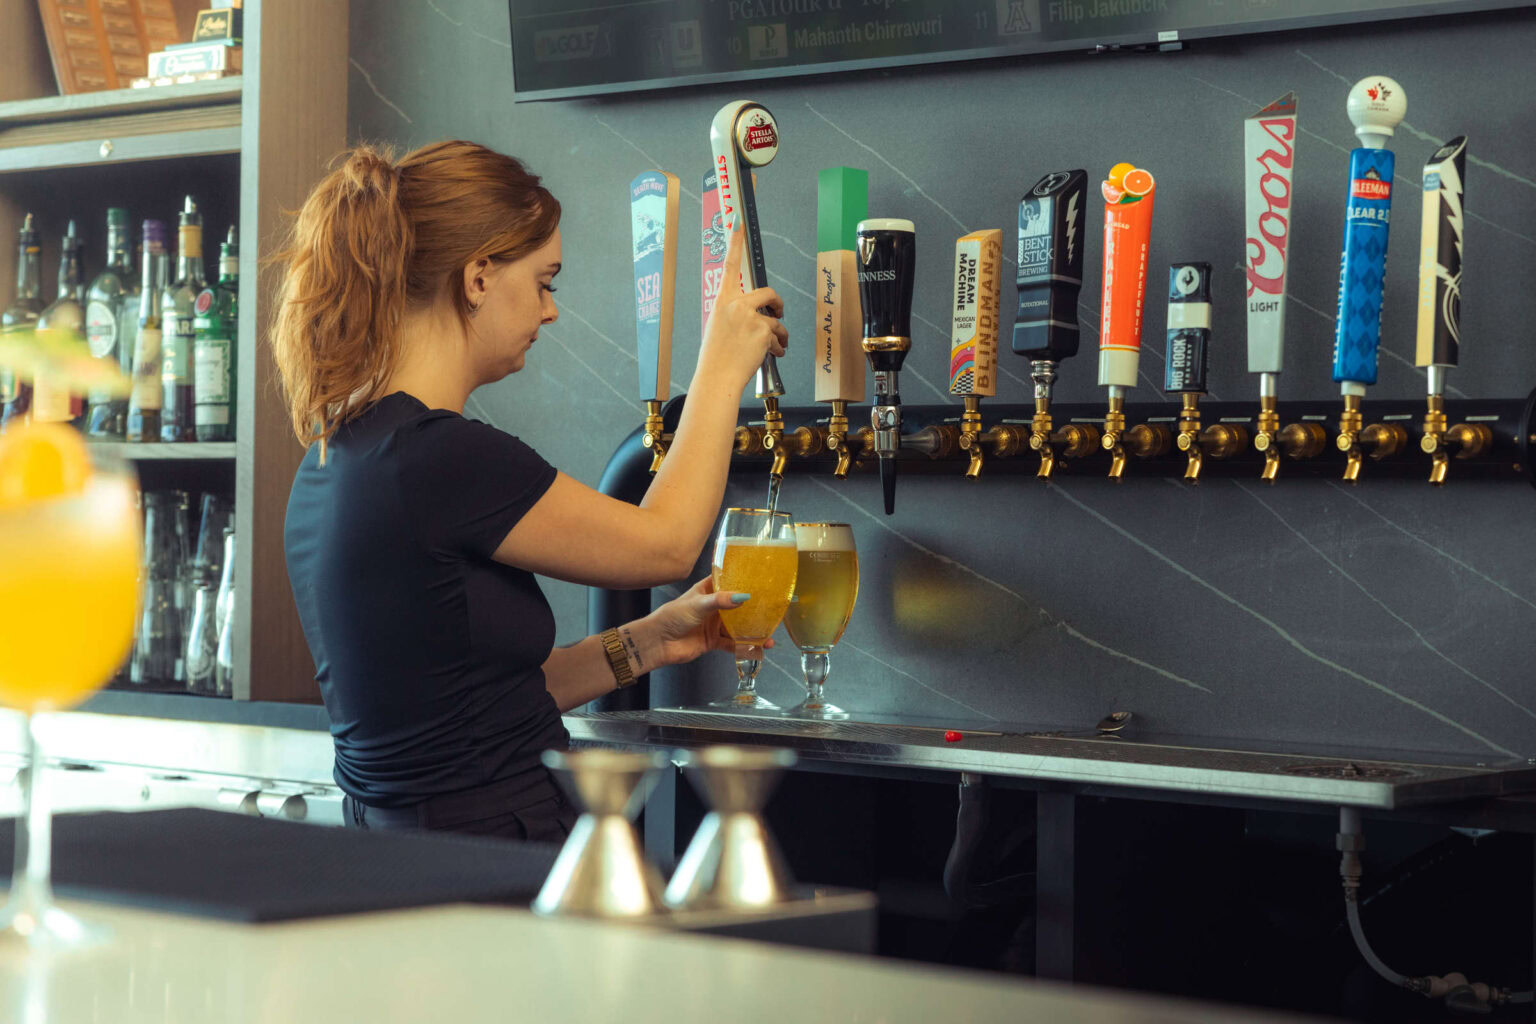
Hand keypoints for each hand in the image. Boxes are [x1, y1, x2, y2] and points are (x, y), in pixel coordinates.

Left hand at [633, 575, 772, 669]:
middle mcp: (713, 606)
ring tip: (769, 633)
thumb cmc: (672, 616)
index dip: (743, 579)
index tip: (762, 579)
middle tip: (773, 609)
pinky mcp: (713, 641)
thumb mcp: (698, 604)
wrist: (658, 643)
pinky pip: (732, 643)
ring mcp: (714, 624)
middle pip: (738, 606)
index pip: (728, 581)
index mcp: (707, 591)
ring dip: (752, 630)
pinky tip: (757, 648)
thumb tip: (743, 597)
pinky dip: (744, 646)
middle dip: (753, 608)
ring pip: (738, 626)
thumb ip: (721, 601)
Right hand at [697, 215, 787, 386]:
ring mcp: (750, 317)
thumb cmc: (716, 357)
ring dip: (778, 335)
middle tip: (778, 313)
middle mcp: (735, 305)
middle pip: (768, 292)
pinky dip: (778, 347)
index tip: (738, 220)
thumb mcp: (719, 328)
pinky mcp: (763, 331)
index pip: (729, 265)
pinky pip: (779, 337)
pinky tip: (770, 355)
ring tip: (770, 348)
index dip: (735, 242)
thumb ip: (735, 315)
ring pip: (776, 320)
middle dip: (777, 304)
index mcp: (722, 301)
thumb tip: (756, 313)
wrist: (716, 378)